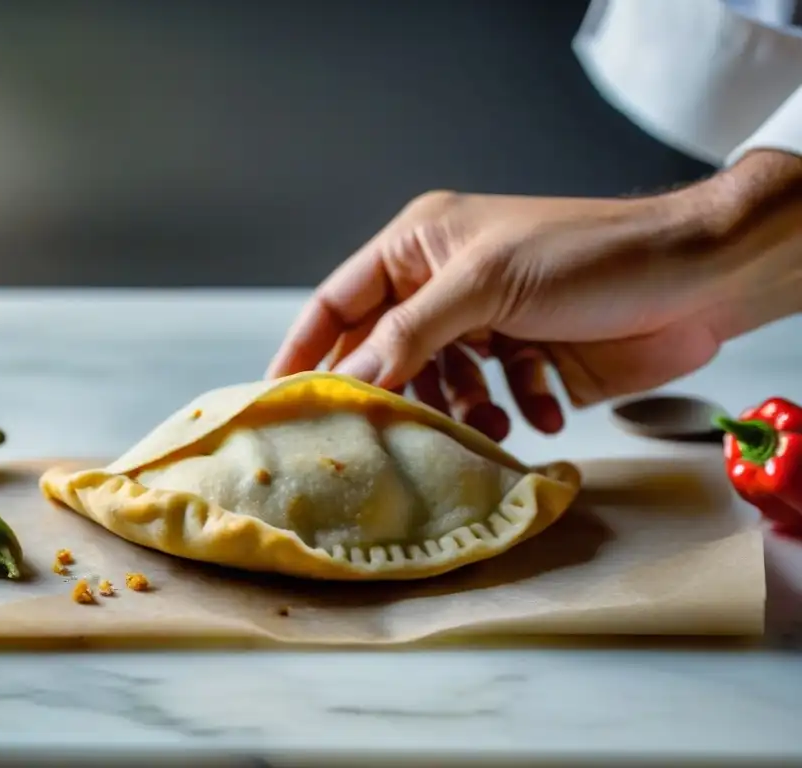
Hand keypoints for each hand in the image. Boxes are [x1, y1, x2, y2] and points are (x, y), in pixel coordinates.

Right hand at [267, 151, 801, 440]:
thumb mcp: (486, 284)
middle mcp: (444, 287)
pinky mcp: (523, 361)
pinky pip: (491, 400)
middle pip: (386, 352)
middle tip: (376, 441)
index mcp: (420, 247)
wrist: (695, 279)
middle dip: (390, 396)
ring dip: (456, 414)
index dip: (306, 349)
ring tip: (485, 429)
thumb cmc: (589, 256)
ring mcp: (485, 326)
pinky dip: (508, 413)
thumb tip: (348, 382)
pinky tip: (534, 414)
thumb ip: (411, 334)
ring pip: (438, 387)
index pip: (340, 301)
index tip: (276, 399)